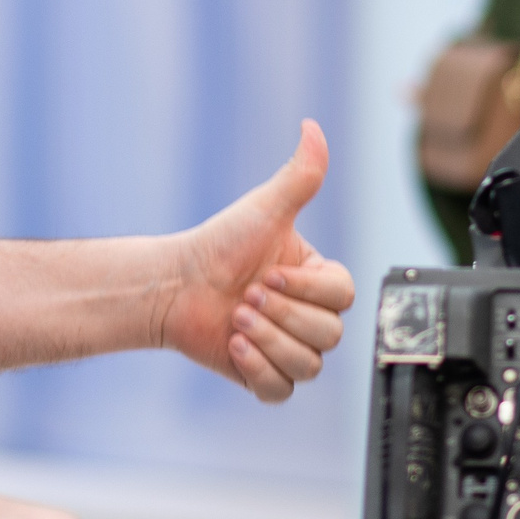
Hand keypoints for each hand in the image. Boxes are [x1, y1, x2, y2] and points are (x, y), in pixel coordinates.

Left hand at [160, 122, 354, 401]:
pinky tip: (234, 345)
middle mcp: (309, 317)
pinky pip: (282, 390)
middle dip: (282, 316)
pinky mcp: (263, 377)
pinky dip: (259, 370)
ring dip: (269, 341)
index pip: (343, 296)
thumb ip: (300, 175)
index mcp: (317, 281)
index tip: (270, 271)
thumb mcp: (265, 209)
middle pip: (329, 335)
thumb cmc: (220, 243)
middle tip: (246, 295)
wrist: (175, 284)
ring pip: (310, 365)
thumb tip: (313, 128)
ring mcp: (288, 349)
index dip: (307, 289)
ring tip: (236, 317)